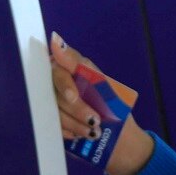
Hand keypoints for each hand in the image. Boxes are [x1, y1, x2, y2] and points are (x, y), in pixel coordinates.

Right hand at [49, 34, 152, 174]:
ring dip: (75, 124)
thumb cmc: (113, 103)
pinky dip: (70, 132)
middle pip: (56, 95)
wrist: (120, 134)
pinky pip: (55, 127)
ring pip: (55, 113)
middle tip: (95, 120)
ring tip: (94, 132)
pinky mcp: (56, 122)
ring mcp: (56, 104)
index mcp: (70, 69)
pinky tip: (81, 135)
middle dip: (77, 110)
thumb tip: (55, 39)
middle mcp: (59, 84)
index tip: (73, 97)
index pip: (58, 72)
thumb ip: (75, 62)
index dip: (64, 85)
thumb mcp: (101, 81)